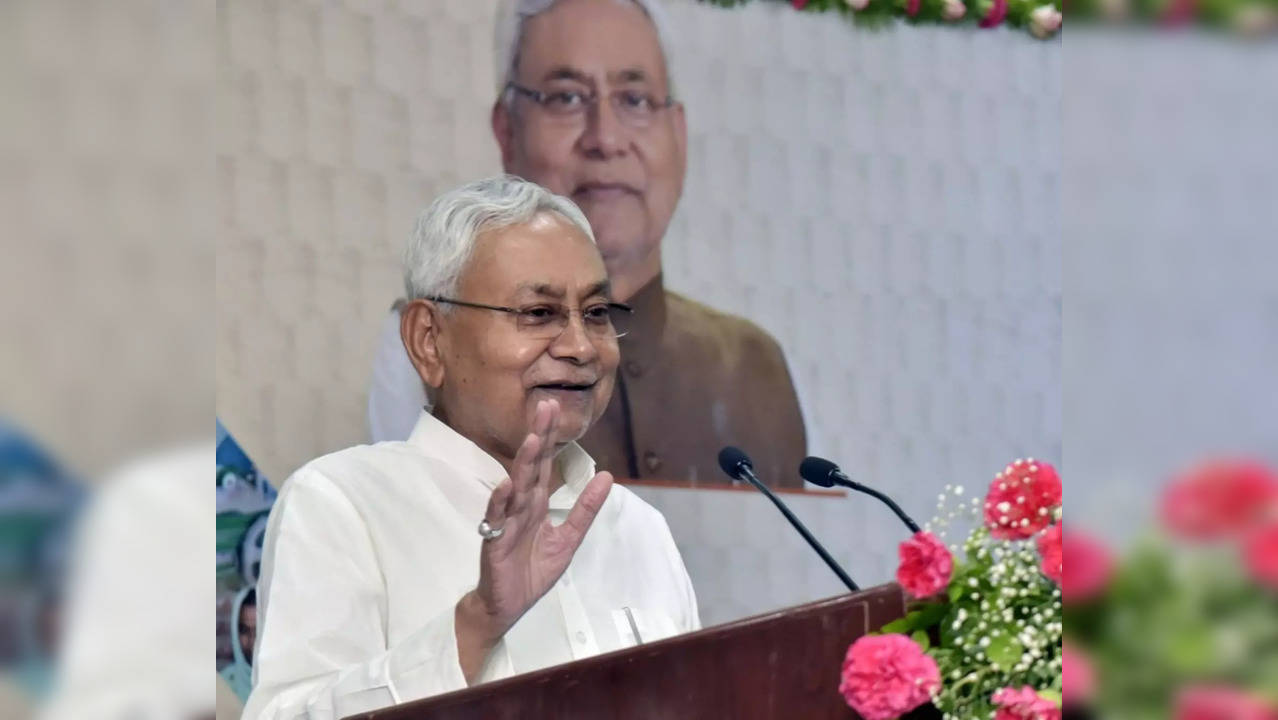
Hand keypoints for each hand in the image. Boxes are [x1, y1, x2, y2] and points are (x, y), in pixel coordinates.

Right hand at [454, 399, 612, 680]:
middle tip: (545, 406)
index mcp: (536, 504)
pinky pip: (497, 520)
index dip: (549, 437)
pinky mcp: (494, 542)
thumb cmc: (531, 572)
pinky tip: (505, 486)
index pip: (544, 464)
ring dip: (522, 463)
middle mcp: (520, 506)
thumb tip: (606, 476)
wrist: (505, 607)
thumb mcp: (568, 540)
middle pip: (530, 466)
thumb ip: (585, 510)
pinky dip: (500, 503)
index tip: (554, 407)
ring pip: (515, 487)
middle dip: (537, 436)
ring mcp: (505, 522)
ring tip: (532, 439)